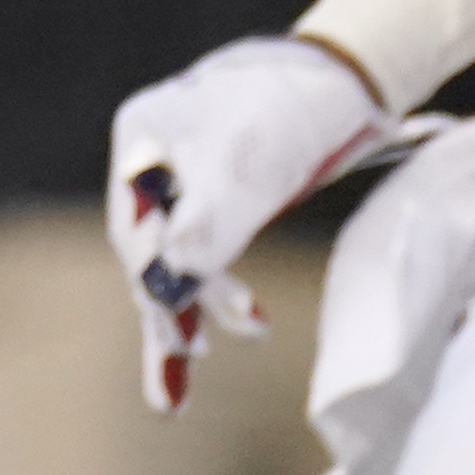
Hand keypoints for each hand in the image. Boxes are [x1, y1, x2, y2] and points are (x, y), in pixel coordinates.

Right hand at [105, 35, 399, 411]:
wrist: (339, 80)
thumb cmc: (288, 106)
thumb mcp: (251, 159)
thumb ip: (213, 215)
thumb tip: (176, 270)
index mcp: (142, 136)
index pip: (136, 222)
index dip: (158, 274)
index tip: (182, 317)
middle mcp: (151, 164)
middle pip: (148, 248)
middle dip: (167, 309)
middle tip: (193, 356)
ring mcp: (180, 185)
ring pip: (170, 264)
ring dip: (178, 323)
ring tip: (176, 394)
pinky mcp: (214, 206)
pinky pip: (198, 263)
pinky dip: (200, 306)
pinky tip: (199, 351)